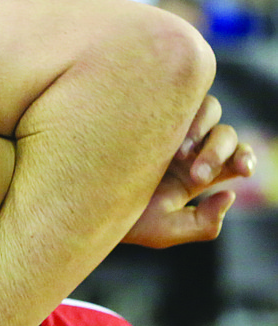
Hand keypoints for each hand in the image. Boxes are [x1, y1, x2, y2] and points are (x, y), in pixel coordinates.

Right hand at [124, 95, 255, 248]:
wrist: (81, 201)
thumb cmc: (120, 220)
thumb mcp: (162, 232)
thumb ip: (201, 225)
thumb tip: (229, 194)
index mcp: (196, 174)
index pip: (234, 157)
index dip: (244, 157)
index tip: (243, 170)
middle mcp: (188, 147)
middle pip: (224, 133)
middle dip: (218, 152)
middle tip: (197, 175)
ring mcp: (169, 126)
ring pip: (208, 109)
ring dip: (202, 128)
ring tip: (180, 153)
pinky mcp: (149, 110)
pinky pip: (180, 93)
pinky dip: (183, 105)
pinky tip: (166, 128)